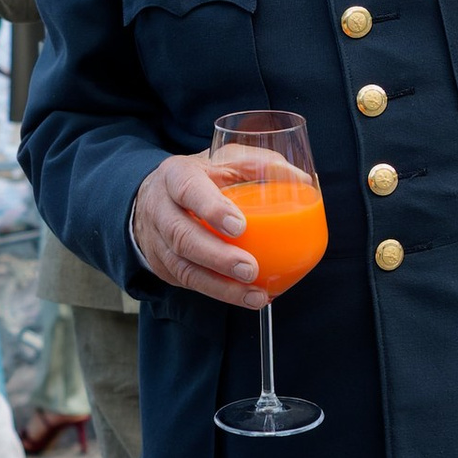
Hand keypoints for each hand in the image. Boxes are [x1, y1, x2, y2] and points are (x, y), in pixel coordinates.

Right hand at [131, 154, 265, 306]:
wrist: (157, 198)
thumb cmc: (202, 177)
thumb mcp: (224, 160)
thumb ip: (259, 164)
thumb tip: (300, 179)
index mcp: (176, 175)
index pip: (189, 190)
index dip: (211, 209)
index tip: (239, 227)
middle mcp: (161, 208)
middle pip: (182, 236)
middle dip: (218, 257)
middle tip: (250, 269)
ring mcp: (158, 241)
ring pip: (184, 268)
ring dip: (221, 286)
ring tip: (254, 295)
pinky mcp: (163, 266)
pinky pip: (189, 283)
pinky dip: (220, 293)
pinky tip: (246, 297)